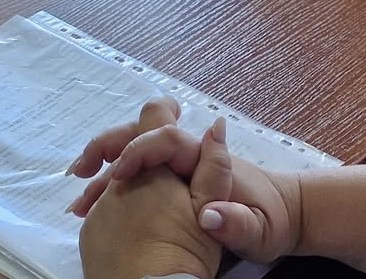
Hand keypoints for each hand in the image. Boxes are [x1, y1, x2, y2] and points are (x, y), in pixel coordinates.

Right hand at [68, 97, 300, 265]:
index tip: (117, 174)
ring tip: (78, 200)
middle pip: (140, 134)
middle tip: (80, 172)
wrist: (287, 215)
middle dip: (107, 147)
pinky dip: (111, 188)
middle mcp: (189, 156)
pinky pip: (136, 177)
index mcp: (207, 158)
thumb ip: (238, 222)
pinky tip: (93, 209)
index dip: (139, 150)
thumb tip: (209, 215)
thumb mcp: (262, 230)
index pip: (167, 137)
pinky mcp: (175, 182)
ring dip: (103, 170)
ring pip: (133, 155)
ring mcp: (180, 167)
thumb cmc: (274, 220)